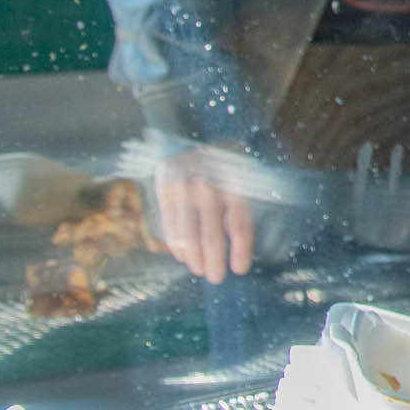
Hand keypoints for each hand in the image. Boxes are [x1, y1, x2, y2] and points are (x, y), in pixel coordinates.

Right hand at [152, 147, 254, 284]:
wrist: (195, 130)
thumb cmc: (227, 159)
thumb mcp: (244, 173)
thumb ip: (243, 203)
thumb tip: (239, 242)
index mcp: (236, 183)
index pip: (239, 225)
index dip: (240, 251)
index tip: (239, 270)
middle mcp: (209, 186)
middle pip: (213, 236)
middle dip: (214, 262)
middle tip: (216, 278)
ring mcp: (184, 187)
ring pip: (188, 235)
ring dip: (194, 258)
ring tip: (200, 270)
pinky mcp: (164, 188)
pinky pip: (170, 225)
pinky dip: (177, 244)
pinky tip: (183, 255)